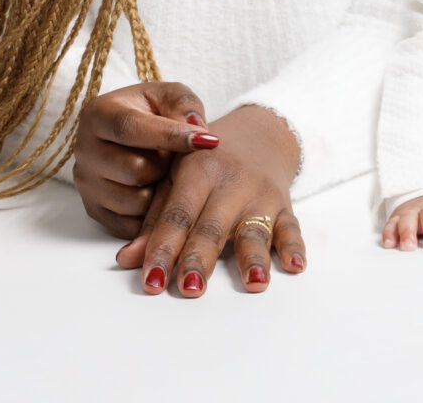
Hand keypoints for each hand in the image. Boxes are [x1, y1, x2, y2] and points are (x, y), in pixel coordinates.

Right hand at [71, 80, 220, 239]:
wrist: (132, 132)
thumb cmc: (154, 110)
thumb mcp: (171, 96)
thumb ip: (184, 105)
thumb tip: (195, 128)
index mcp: (98, 115)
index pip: (130, 128)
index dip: (170, 136)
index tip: (208, 141)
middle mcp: (84, 150)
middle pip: (134, 169)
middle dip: (167, 166)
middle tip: (178, 157)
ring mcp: (87, 184)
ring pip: (135, 201)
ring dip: (160, 190)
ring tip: (166, 172)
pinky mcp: (95, 210)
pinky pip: (131, 224)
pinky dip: (152, 213)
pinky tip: (159, 190)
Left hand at [112, 106, 304, 297]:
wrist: (260, 133)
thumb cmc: (208, 164)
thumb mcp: (176, 178)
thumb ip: (155, 220)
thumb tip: (127, 260)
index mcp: (198, 172)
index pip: (177, 216)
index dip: (163, 248)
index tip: (151, 281)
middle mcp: (231, 184)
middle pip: (213, 227)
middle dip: (200, 259)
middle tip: (189, 289)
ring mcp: (261, 196)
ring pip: (255, 230)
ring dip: (253, 258)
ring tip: (252, 283)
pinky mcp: (285, 206)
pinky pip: (291, 228)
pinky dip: (294, 247)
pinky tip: (294, 266)